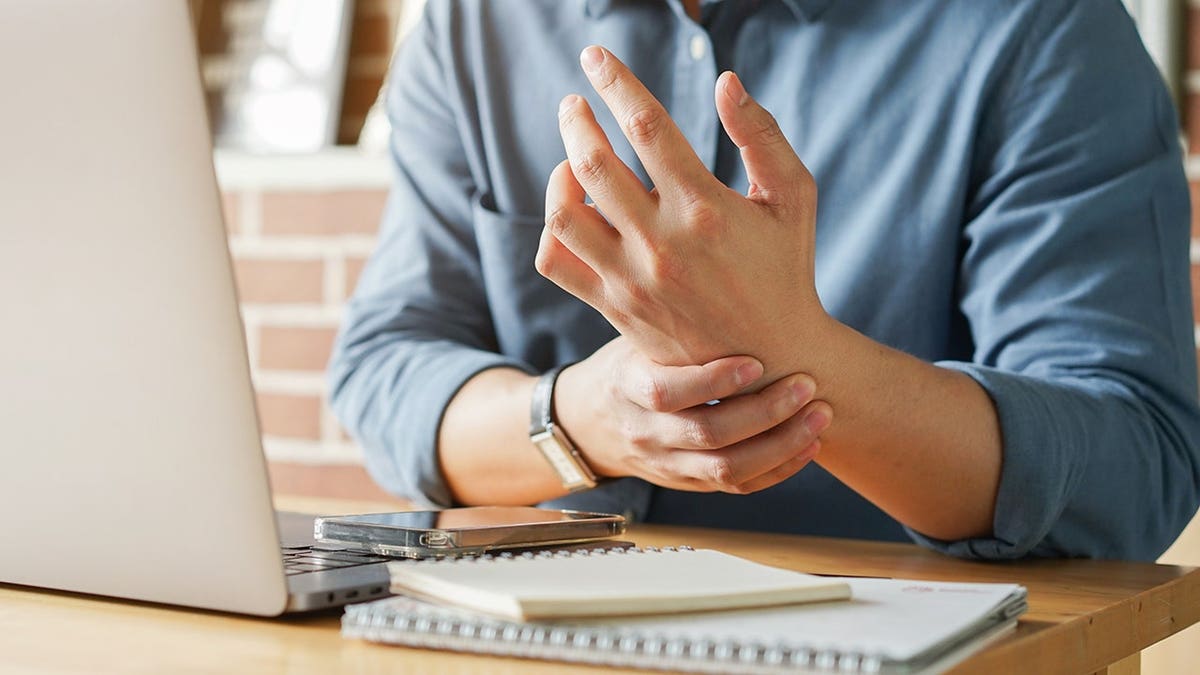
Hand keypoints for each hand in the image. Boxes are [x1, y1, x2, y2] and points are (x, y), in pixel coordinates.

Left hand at [536, 46, 829, 380]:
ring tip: (570, 155)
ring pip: (564, 210)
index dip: (616, 82)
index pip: (646, 127)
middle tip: (575, 101)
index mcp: (705, 208)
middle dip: (577, 118)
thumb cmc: (786, 268)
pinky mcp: (613, 305)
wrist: (770, 358)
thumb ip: (761, 135)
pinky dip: (552, 226)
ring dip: (558, 170)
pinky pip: (556, 260)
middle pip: (593, 161)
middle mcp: (661, 243)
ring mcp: (631, 278)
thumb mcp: (793, 197)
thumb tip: (725, 81)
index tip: (596, 57)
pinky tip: (571, 208)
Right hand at [554, 337, 830, 493]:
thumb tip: (726, 268)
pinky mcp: (690, 483)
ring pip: (727, 469)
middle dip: (765, 412)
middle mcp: (647, 433)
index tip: (757, 362)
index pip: (667, 393)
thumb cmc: (628, 364)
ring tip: (820, 417)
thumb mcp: (634, 337)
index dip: (714, 381)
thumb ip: (670, 319)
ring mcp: (668, 464)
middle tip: (808, 385)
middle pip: (707, 434)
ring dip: (781, 445)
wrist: (592, 423)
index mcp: (629, 388)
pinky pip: (738, 486)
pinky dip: (778, 470)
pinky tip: (809, 446)